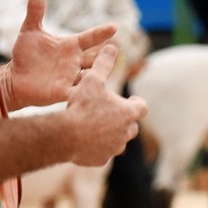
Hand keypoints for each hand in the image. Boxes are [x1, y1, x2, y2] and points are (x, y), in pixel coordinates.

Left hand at [3, 0, 116, 110]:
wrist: (15, 79)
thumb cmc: (25, 54)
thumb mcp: (30, 30)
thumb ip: (36, 10)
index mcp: (70, 46)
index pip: (90, 38)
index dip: (101, 33)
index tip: (114, 27)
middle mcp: (75, 61)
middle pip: (96, 58)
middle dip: (106, 55)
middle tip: (114, 50)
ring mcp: (72, 77)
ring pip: (93, 75)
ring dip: (100, 74)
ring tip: (108, 71)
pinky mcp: (65, 92)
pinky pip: (80, 92)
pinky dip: (86, 93)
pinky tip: (94, 93)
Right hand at [65, 44, 147, 166]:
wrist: (66, 135)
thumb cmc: (81, 106)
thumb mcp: (92, 80)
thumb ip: (103, 64)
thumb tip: (111, 47)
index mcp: (128, 113)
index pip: (142, 107)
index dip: (135, 102)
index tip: (129, 100)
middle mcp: (126, 132)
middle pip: (132, 126)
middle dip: (123, 120)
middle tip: (109, 113)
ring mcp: (114, 148)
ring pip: (118, 141)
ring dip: (111, 134)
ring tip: (95, 126)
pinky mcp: (101, 160)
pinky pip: (103, 153)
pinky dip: (97, 147)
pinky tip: (85, 140)